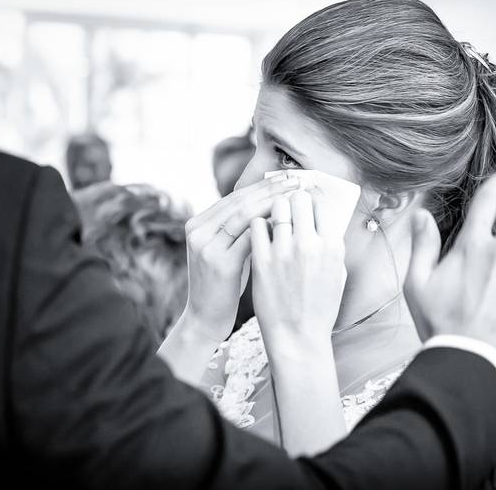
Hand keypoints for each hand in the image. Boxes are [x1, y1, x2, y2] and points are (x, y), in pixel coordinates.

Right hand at [182, 175, 299, 341]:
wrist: (205, 319)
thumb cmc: (223, 284)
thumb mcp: (225, 250)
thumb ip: (239, 229)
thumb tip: (273, 204)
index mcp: (198, 223)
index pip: (235, 196)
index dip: (263, 185)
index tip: (288, 178)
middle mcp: (198, 230)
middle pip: (240, 201)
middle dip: (271, 189)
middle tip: (297, 180)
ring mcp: (206, 247)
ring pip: (244, 215)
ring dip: (274, 203)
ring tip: (297, 196)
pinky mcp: (219, 264)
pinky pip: (249, 239)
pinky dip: (271, 229)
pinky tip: (291, 224)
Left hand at [250, 189, 346, 351]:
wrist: (298, 337)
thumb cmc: (320, 307)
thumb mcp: (337, 273)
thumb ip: (332, 245)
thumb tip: (325, 219)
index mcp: (332, 246)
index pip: (321, 204)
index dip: (312, 199)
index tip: (305, 200)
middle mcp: (309, 245)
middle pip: (298, 199)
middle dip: (293, 199)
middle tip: (288, 205)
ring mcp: (284, 252)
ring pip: (276, 207)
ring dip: (274, 209)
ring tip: (273, 218)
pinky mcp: (262, 260)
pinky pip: (257, 226)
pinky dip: (258, 224)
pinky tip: (260, 233)